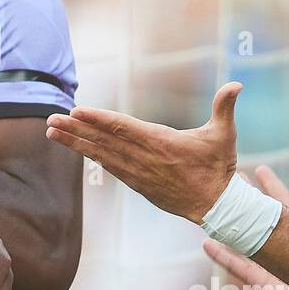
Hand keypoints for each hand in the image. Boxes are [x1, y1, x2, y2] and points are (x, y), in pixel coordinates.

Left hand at [45, 82, 241, 223]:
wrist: (215, 206)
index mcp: (160, 142)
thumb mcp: (224, 135)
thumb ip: (225, 107)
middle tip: (50, 119)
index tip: (76, 111)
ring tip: (51, 131)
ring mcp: (137, 172)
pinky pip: (108, 167)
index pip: (122, 128)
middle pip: (103, 140)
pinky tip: (74, 148)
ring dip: (74, 143)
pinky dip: (90, 156)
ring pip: (101, 154)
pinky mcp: (136, 183)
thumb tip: (238, 84)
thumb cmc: (218, 167)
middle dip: (74, 129)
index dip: (98, 119)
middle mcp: (144, 158)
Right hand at [202, 166, 288, 289]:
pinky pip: (237, 267)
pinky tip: (207, 243)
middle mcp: (281, 248)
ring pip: (243, 238)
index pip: (282, 206)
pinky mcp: (261, 283)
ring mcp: (269, 265)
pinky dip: (221, 256)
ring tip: (213, 204)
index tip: (260, 169)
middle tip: (231, 179)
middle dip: (246, 199)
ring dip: (230, 223)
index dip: (272, 187)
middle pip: (258, 218)